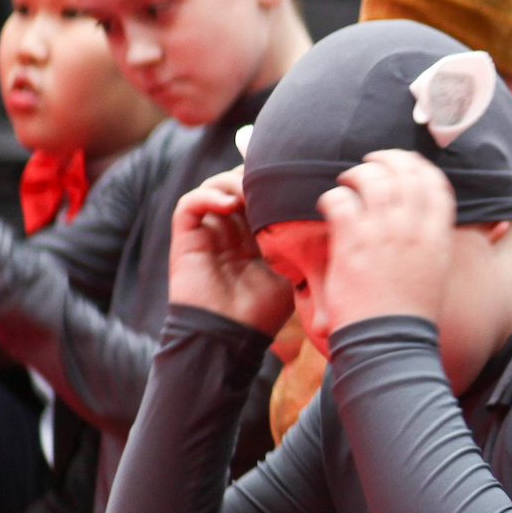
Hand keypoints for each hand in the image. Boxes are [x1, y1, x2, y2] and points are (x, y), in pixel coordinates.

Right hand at [168, 169, 291, 333]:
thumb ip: (301, 240)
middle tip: (272, 180)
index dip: (273, 182)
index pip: (261, 194)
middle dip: (255, 176)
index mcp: (255, 235)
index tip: (292, 177)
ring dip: (232, 182)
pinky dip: (207, 196)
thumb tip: (326, 210)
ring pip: (214, 187)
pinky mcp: (186, 239)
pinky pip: (189, 204)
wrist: (230, 335)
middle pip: (237, 184)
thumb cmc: (264, 310)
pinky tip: (229, 205)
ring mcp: (208, 233)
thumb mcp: (293, 269)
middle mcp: (230, 230)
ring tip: (251, 193)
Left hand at [318, 149, 457, 331]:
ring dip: (358, 174)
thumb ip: (435, 242)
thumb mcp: (438, 271)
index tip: (406, 164)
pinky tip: (330, 202)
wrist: (390, 340)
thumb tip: (444, 225)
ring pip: (373, 181)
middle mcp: (414, 230)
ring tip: (348, 180)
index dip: (418, 167)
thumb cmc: (412, 312)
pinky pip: (341, 202)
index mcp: (438, 236)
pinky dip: (333, 196)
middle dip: (387, 160)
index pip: (435, 184)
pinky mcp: (352, 244)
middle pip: (405, 174)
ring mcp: (383, 235)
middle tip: (372, 161)